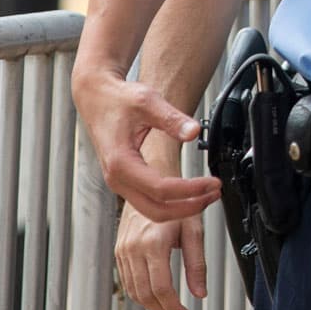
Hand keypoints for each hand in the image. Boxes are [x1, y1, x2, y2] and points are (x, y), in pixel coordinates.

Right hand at [72, 63, 217, 221]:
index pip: (161, 189)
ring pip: (152, 211)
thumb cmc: (117, 99)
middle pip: (157, 211)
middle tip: (214, 194)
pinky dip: (171, 203)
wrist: (95, 98)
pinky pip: (148, 202)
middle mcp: (117, 178)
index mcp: (121, 162)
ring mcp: (119, 183)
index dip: (191, 190)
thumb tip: (194, 132)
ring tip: (207, 195)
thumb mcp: (148, 101)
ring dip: (181, 208)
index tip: (213, 183)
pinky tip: (189, 192)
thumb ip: (172, 118)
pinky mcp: (124, 181)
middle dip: (190, 207)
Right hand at [116, 195, 207, 309]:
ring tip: (169, 308)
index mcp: (154, 243)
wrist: (154, 186)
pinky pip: (127, 281)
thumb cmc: (177, 206)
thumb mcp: (194, 232)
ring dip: (151, 305)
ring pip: (133, 291)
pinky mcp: (119, 250)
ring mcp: (123, 250)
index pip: (161, 288)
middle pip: (145, 294)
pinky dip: (140, 293)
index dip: (174, 309)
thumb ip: (197, 265)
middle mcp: (134, 248)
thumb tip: (200, 294)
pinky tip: (155, 295)